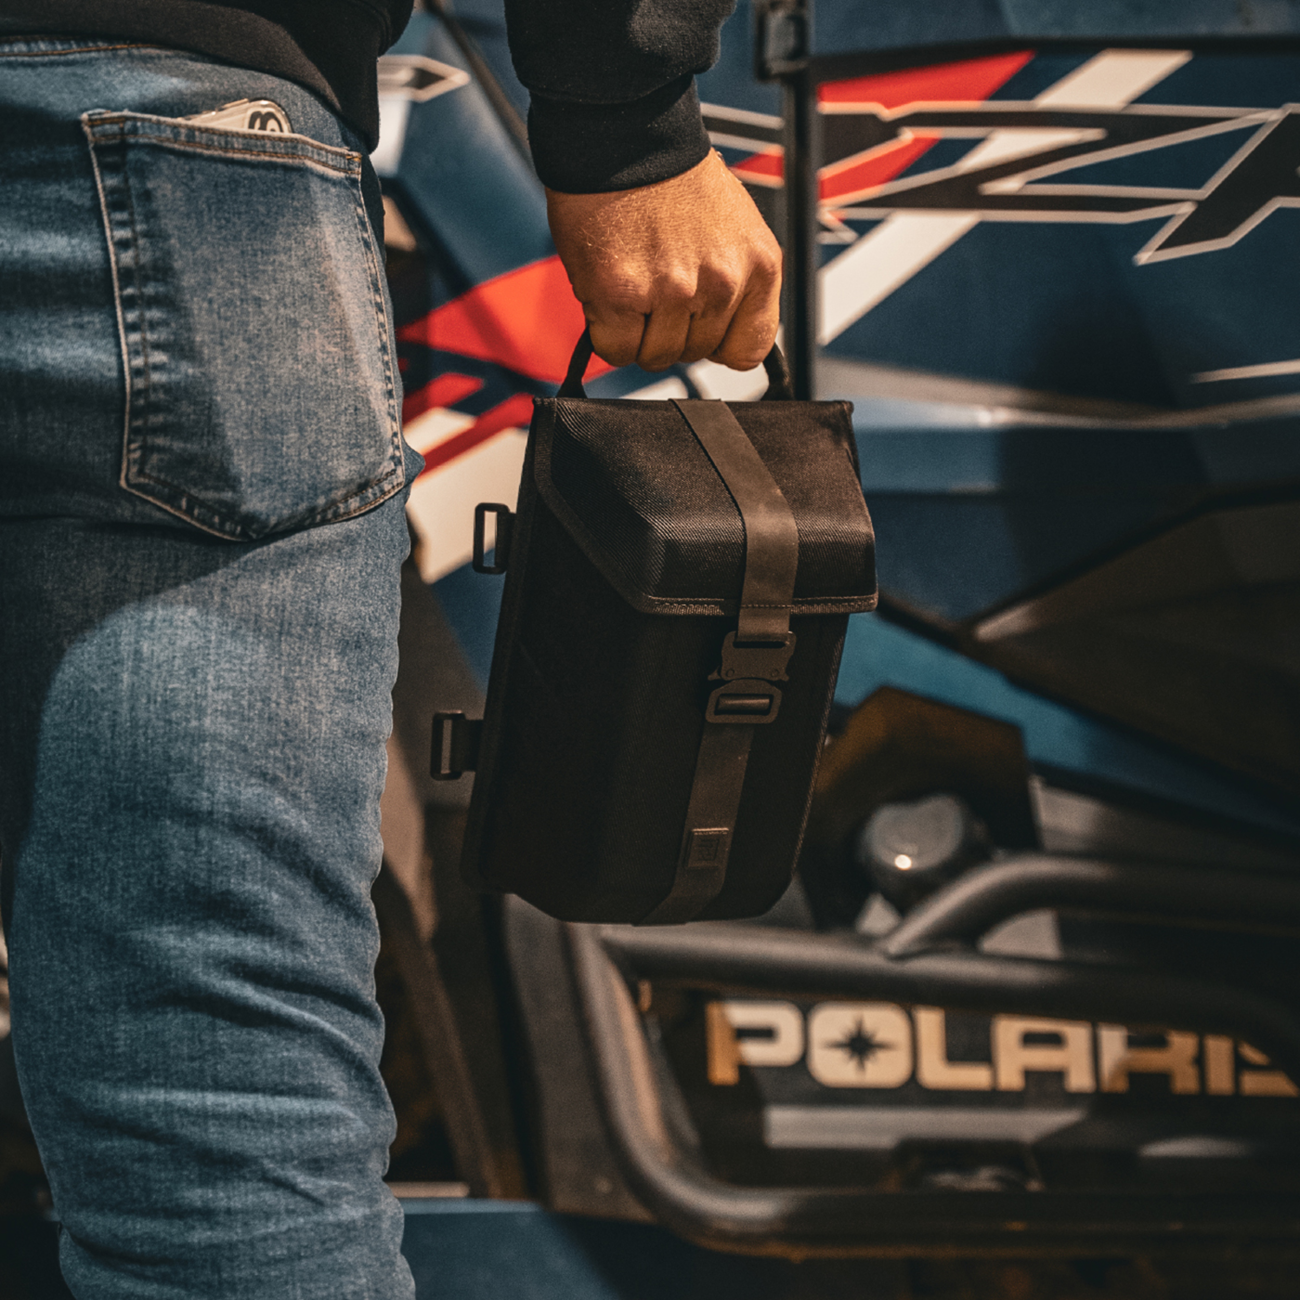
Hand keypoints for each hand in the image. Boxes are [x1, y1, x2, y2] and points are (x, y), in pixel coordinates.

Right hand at [546, 151, 781, 372]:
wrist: (627, 131)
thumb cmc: (672, 177)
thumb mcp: (734, 230)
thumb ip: (735, 283)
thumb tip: (720, 333)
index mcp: (759, 265)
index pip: (749, 349)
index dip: (718, 343)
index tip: (699, 328)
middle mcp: (722, 282)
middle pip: (696, 353)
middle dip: (671, 329)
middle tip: (654, 286)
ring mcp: (673, 291)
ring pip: (655, 355)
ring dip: (637, 332)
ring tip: (632, 281)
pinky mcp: (623, 295)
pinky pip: (616, 348)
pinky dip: (606, 332)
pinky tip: (609, 294)